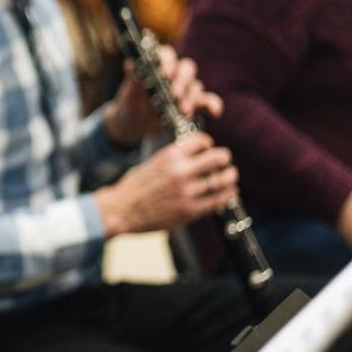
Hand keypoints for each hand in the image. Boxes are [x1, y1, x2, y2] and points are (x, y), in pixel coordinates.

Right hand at [93, 132, 237, 236]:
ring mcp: (186, 192)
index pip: (202, 141)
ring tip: (230, 176)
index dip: (208, 144)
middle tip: (225, 162)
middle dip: (224, 158)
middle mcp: (180, 171)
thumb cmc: (133, 187)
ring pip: (222, 180)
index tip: (209, 148)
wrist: (120, 210)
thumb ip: (172, 159)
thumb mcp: (151, 163)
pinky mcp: (189, 211)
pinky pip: (217, 200)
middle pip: (218, 158)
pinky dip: (227, 195)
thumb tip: (194, 157)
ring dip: (230, 176)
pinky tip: (229, 193)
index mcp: (169, 156)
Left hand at [104, 46, 223, 145]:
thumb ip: (132, 81)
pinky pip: (207, 101)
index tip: (164, 74)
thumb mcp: (127, 97)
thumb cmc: (128, 106)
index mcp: (156, 66)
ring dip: (192, 98)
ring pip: (196, 86)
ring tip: (183, 111)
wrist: (132, 127)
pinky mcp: (192, 105)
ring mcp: (184, 89)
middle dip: (182, 81)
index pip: (167, 55)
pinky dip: (213, 104)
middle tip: (175, 95)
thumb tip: (131, 64)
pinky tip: (214, 112)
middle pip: (186, 68)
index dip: (168, 62)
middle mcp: (173, 75)